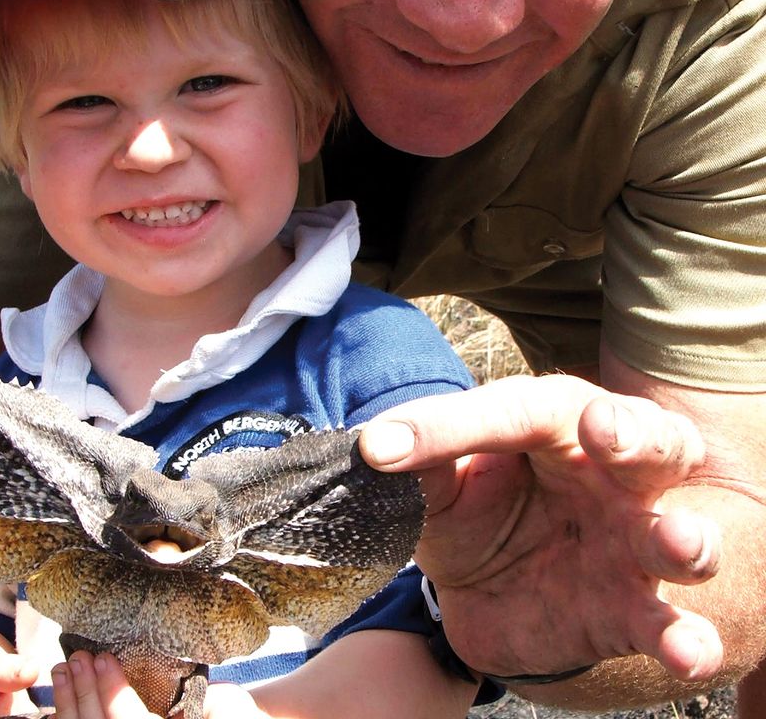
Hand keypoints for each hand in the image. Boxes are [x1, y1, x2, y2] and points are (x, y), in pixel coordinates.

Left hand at [52, 653, 263, 718]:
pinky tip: (61, 704)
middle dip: (86, 695)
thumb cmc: (239, 718)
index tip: (103, 658)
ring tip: (62, 673)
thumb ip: (200, 701)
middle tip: (77, 659)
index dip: (114, 692)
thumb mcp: (228, 706)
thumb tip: (169, 698)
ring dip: (71, 707)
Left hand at [358, 373, 721, 683]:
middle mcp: (606, 472)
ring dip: (681, 538)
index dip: (450, 425)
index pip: (509, 412)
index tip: (386, 446)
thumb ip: (422, 462)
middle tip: (604, 431)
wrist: (495, 591)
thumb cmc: (477, 509)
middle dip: (630, 433)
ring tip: (679, 542)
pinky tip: (688, 651)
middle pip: (642, 440)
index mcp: (551, 423)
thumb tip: (375, 445)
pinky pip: (669, 625)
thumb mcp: (442, 485)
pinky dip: (685, 640)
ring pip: (674, 534)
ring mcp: (626, 543)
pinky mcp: (631, 611)